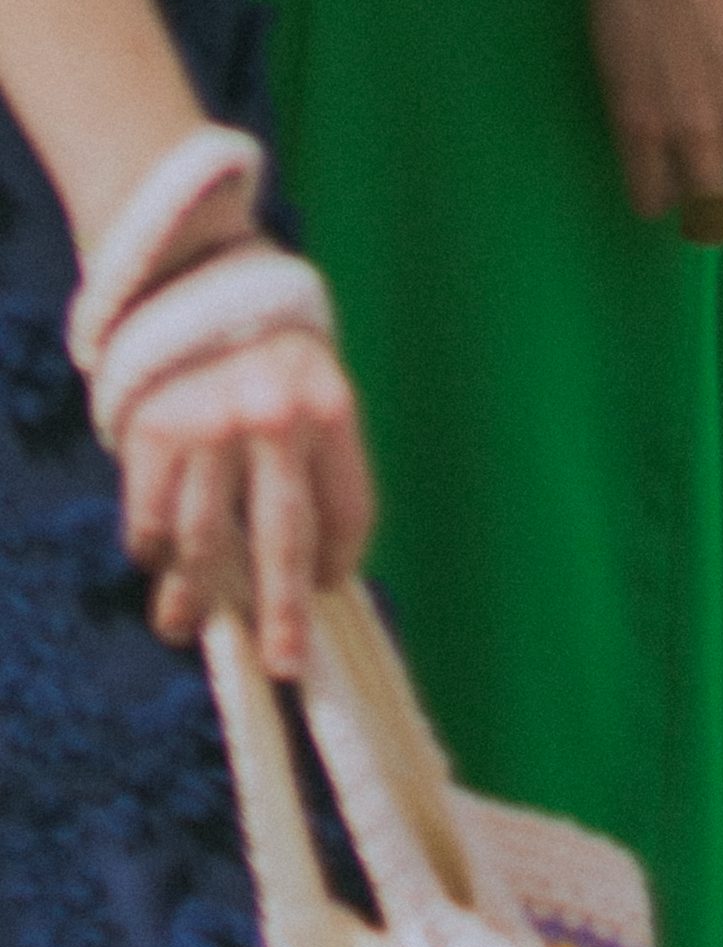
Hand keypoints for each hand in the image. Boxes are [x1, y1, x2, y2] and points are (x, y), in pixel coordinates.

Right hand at [113, 273, 372, 676]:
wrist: (200, 284)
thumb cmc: (272, 355)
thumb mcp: (314, 388)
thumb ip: (316, 466)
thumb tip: (321, 576)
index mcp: (332, 404)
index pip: (347, 507)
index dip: (340, 559)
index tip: (328, 593)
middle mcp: (275, 416)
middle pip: (280, 536)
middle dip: (281, 610)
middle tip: (284, 663)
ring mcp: (210, 424)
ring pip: (204, 539)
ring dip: (196, 596)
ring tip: (186, 628)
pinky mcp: (151, 429)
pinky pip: (151, 516)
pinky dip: (153, 548)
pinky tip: (158, 562)